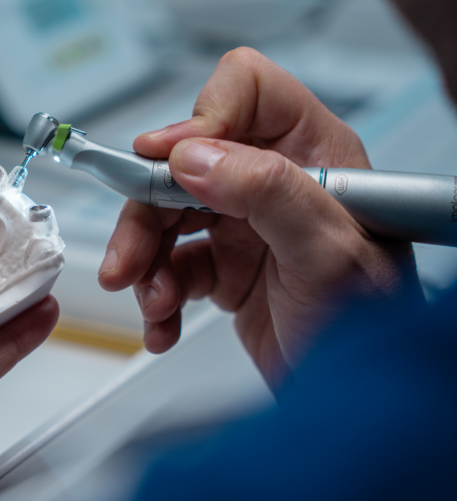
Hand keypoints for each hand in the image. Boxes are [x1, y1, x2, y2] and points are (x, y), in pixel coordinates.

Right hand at [98, 48, 422, 388]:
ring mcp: (246, 225)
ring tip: (152, 301)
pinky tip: (163, 322)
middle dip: (147, 210)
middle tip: (130, 255)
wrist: (354, 409)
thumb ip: (265, 191)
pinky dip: (155, 294)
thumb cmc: (371, 329)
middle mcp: (274, 181)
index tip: (166, 162)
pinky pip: (168, 265)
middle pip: (184, 162)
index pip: (247, 91)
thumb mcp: (327, 252)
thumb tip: (192, 156)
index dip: (201, 117)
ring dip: (144, 259)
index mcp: (314, 154)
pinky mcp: (224, 268)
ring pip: (165, 214)